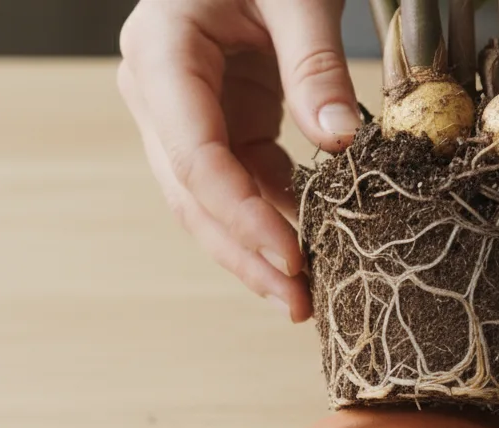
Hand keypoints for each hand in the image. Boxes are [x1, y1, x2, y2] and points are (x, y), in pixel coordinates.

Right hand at [118, 0, 361, 321]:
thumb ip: (315, 60)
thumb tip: (342, 139)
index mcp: (161, 51)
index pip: (195, 156)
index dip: (243, 216)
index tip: (293, 259)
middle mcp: (156, 88)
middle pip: (193, 193)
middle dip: (246, 254)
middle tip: (298, 305)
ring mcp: (181, 109)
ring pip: (209, 200)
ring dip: (254, 249)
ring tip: (301, 299)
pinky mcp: (217, 117)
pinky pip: (238, 181)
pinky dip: (271, 216)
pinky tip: (306, 250)